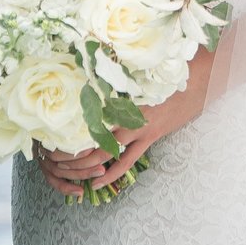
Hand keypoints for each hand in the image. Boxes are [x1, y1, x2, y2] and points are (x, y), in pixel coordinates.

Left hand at [34, 47, 213, 197]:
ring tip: (67, 174)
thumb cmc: (163, 66)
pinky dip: (112, 173)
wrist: (200, 75)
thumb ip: (109, 72)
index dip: (63, 127)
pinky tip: (99, 182)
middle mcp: (124, 112)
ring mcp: (138, 127)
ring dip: (85, 165)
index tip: (45, 134)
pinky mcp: (151, 137)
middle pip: (88, 137)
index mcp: (116, 94)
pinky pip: (127, 161)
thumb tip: (83, 61)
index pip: (82, 115)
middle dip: (68, 153)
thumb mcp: (133, 68)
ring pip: (104, 153)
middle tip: (51, 161)